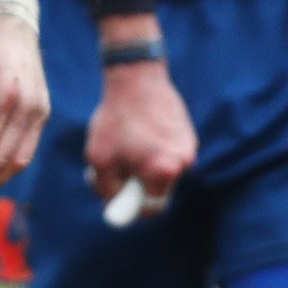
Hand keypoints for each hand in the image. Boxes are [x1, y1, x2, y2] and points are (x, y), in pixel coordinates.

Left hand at [86, 56, 195, 209]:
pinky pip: (167, 152)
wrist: (135, 78)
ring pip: (162, 169)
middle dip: (137, 182)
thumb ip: (107, 189)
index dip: (132, 207)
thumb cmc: (114, 119)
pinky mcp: (188, 133)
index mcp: (164, 172)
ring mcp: (189, 147)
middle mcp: (183, 162)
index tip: (118, 201)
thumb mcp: (98, 158)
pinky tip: (140, 128)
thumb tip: (114, 209)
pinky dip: (152, 147)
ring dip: (144, 163)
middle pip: (158, 189)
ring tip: (128, 139)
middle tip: (117, 165)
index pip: (153, 207)